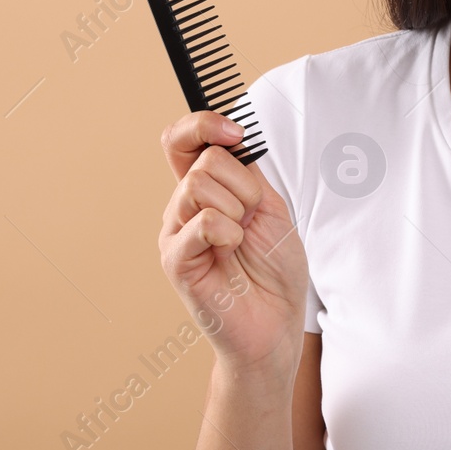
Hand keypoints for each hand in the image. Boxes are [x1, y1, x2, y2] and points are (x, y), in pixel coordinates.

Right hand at [158, 111, 307, 374]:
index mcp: (205, 192)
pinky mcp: (175, 261)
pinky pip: (201, 221)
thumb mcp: (269, 207)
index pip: (181, 140)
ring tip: (241, 239)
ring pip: (199, 184)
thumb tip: (229, 136)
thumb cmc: (273, 270)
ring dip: (238, 208)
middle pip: (203, 160)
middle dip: (244, 185)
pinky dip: (228, 231)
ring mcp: (175, 234)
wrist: (275, 324)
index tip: (236, 133)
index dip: (203, 124)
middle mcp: (182, 208)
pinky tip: (232, 250)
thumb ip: (245, 172)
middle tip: (252, 219)